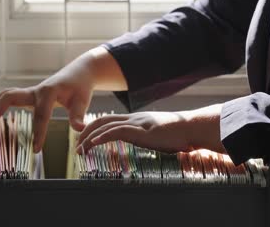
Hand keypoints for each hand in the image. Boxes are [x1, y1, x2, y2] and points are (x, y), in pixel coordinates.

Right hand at [0, 47, 127, 152]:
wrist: (79, 73)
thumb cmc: (80, 87)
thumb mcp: (82, 101)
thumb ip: (78, 115)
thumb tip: (79, 128)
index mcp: (49, 92)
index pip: (40, 115)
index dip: (38, 133)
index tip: (36, 150)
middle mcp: (36, 90)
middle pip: (10, 97)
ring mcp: (31, 91)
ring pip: (6, 95)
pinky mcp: (29, 94)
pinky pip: (9, 97)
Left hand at [76, 104, 225, 154]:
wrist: (192, 127)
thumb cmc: (180, 134)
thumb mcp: (159, 135)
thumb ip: (149, 137)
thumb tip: (147, 143)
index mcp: (137, 120)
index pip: (109, 121)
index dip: (95, 129)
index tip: (85, 140)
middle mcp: (133, 119)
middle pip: (102, 122)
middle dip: (86, 133)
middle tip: (76, 145)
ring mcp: (136, 123)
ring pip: (105, 127)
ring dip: (89, 138)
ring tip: (79, 149)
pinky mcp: (141, 131)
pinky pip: (116, 132)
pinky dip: (102, 138)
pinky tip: (93, 144)